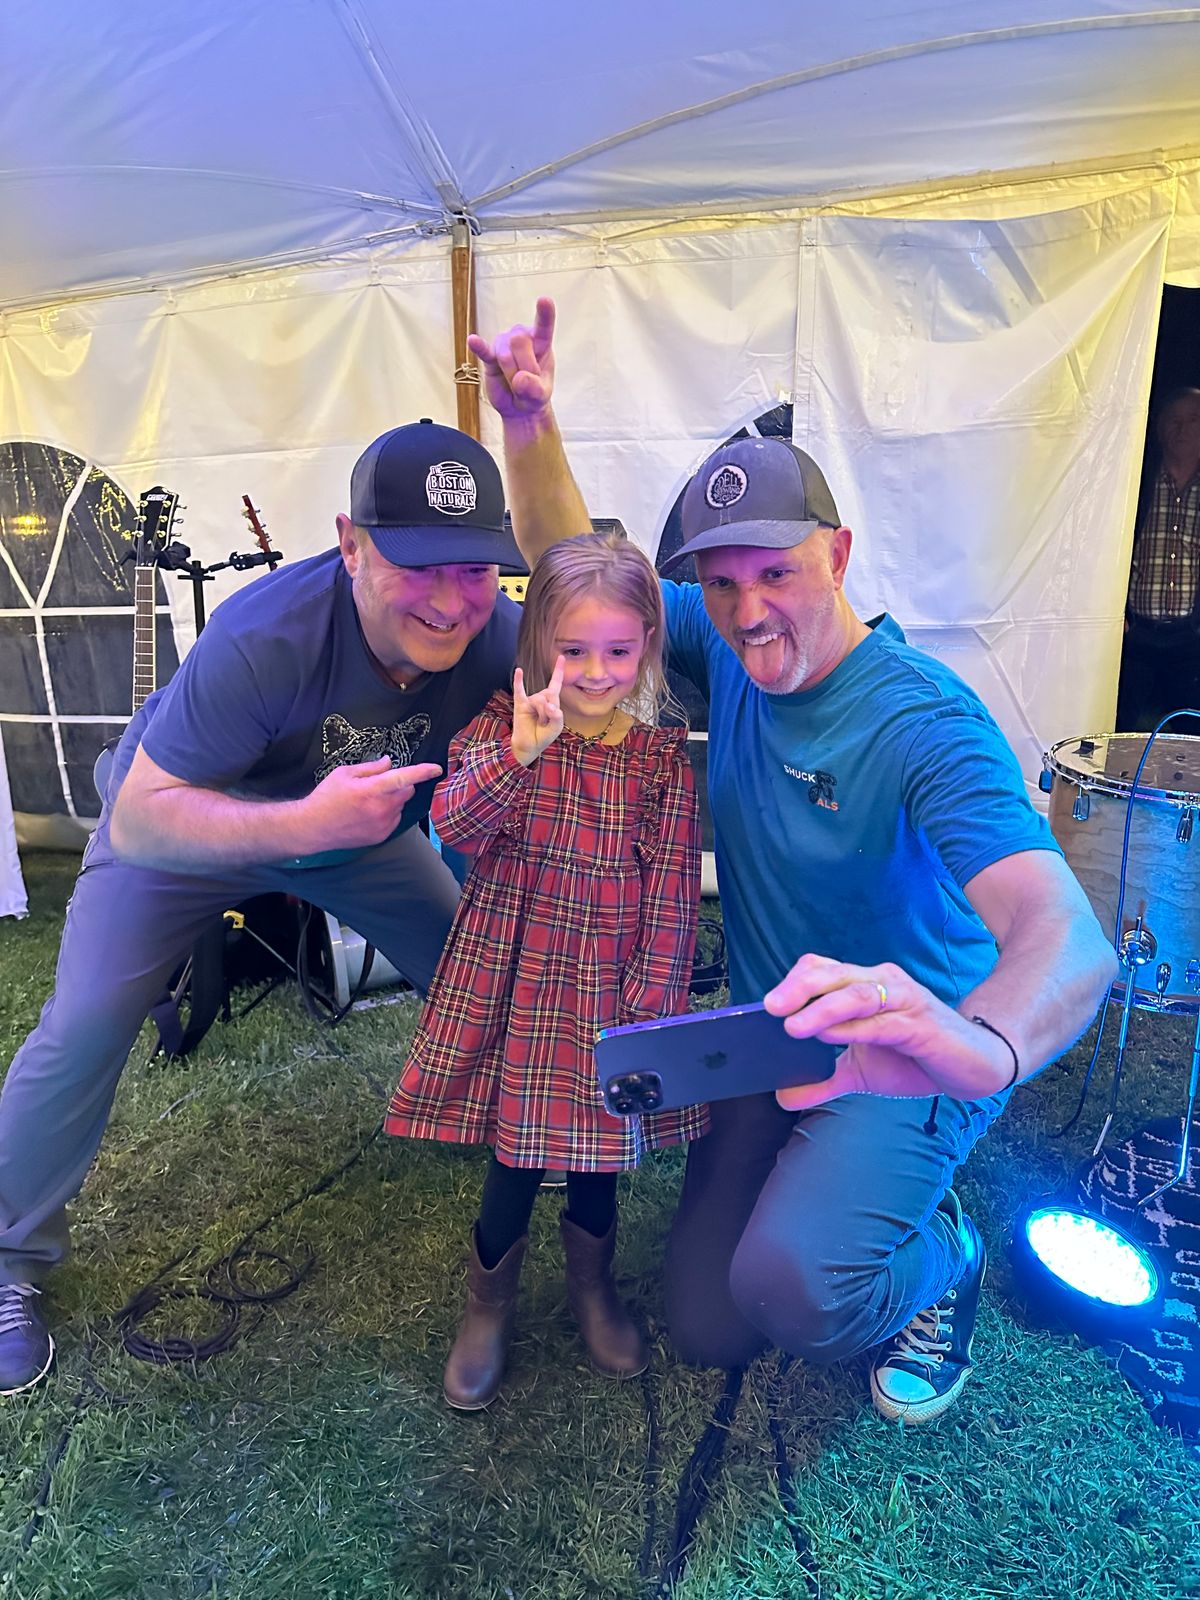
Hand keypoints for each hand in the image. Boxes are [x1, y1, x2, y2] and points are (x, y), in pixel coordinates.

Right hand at [299, 757, 441, 851]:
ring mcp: (383, 825)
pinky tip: (368, 814)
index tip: (437, 768)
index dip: (422, 772)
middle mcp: (381, 809)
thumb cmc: (326, 797)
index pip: (404, 778)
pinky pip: (394, 819)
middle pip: (406, 791)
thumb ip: (371, 767)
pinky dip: (388, 813)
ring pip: (400, 805)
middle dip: (399, 785)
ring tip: (368, 802)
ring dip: (392, 800)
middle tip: (378, 785)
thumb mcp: (344, 773)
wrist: (313, 827)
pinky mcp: (381, 836)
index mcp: (371, 790)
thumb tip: (389, 763)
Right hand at [468, 297, 555, 418]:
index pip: (544, 326)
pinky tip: (472, 340)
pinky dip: (479, 346)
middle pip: (520, 341)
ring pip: (505, 353)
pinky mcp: (489, 357)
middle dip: (524, 366)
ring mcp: (504, 345)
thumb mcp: (541, 396)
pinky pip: (484, 351)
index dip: (545, 313)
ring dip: (510, 373)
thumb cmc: (533, 395)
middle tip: (525, 381)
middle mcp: (522, 337)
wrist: (518, 407)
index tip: (544, 300)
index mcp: (541, 342)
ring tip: (513, 383)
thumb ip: (535, 389)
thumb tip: (519, 379)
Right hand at [511, 658, 564, 764]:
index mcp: (551, 702)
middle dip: (550, 711)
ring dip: (542, 714)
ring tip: (538, 723)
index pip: (556, 683)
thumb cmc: (543, 736)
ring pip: (540, 700)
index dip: (558, 670)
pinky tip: (519, 671)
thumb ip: (557, 716)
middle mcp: (540, 698)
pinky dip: (519, 680)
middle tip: (545, 723)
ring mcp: (530, 700)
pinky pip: (519, 690)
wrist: (529, 746)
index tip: (561, 657)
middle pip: (550, 696)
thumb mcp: (556, 727)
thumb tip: (549, 705)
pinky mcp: (520, 704)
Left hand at [762, 953, 1017, 1109]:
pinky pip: (882, 1023)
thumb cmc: (915, 1059)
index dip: (794, 981)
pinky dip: (854, 1029)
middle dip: (799, 988)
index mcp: (865, 986)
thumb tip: (782, 1095)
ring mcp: (903, 1001)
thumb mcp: (860, 1073)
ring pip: (856, 994)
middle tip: (770, 1008)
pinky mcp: (920, 1025)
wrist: (972, 1068)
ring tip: (793, 1026)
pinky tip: (831, 1038)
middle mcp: (882, 983)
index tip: (766, 1005)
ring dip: (822, 1009)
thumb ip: (822, 1081)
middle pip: (833, 974)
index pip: (822, 969)